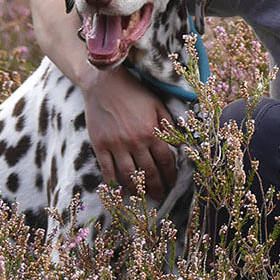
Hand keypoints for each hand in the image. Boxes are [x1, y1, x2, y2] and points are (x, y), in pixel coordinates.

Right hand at [82, 66, 177, 199]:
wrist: (104, 84)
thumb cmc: (134, 93)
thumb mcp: (157, 104)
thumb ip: (168, 124)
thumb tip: (179, 143)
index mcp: (151, 131)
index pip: (166, 160)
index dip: (171, 174)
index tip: (172, 183)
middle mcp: (135, 141)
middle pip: (149, 172)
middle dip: (157, 186)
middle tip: (160, 195)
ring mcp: (116, 145)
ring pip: (129, 175)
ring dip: (138, 189)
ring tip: (144, 196)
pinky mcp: (100, 146)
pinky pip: (108, 171)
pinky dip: (115, 184)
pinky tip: (121, 190)